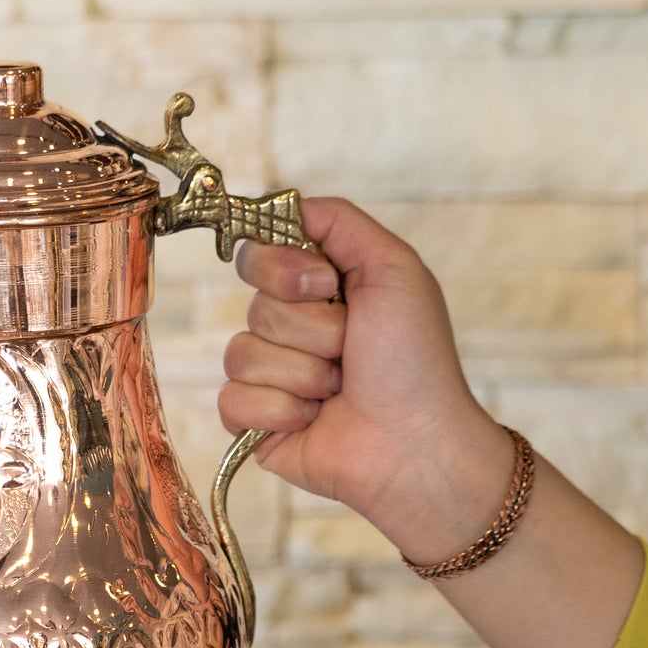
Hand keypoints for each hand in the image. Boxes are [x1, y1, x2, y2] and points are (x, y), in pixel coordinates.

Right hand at [219, 197, 514, 562]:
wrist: (415, 443)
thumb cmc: (416, 361)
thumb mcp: (394, 268)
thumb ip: (338, 221)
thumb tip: (283, 203)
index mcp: (319, 289)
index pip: (258, 254)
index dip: (286, 271)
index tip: (328, 287)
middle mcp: (291, 329)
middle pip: (254, 304)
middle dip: (310, 329)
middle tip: (349, 349)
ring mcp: (270, 376)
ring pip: (241, 353)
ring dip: (302, 373)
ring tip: (338, 391)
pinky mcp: (254, 421)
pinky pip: (232, 399)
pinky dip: (280, 410)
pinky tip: (314, 420)